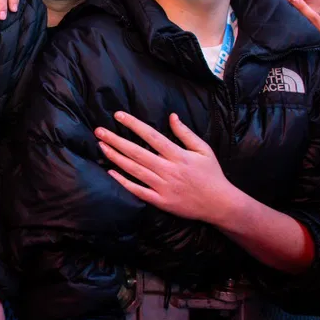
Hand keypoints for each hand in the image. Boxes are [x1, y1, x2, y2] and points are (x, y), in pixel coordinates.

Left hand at [95, 111, 242, 222]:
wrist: (220, 204)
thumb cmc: (211, 174)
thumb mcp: (203, 150)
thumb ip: (186, 133)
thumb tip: (171, 116)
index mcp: (178, 155)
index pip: (151, 135)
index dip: (133, 124)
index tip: (118, 115)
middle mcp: (168, 170)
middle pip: (137, 152)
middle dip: (116, 140)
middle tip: (99, 131)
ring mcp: (163, 186)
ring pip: (134, 170)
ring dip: (115, 157)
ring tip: (101, 146)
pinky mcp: (160, 201)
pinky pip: (138, 190)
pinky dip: (123, 181)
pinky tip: (110, 172)